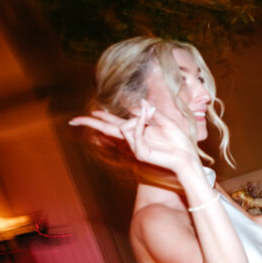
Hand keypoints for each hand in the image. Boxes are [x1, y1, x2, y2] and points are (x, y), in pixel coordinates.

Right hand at [70, 101, 197, 174]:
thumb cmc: (179, 142)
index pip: (116, 124)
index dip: (103, 118)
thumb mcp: (165, 122)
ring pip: (122, 128)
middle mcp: (134, 140)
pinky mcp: (140, 153)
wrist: (187, 157)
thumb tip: (138, 104)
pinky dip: (139, 123)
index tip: (90, 113)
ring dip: (135, 117)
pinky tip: (145, 118)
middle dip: (92, 124)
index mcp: (139, 132)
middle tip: (73, 120)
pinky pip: (133, 133)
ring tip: (151, 114)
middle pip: (108, 129)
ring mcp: (135, 148)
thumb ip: (151, 114)